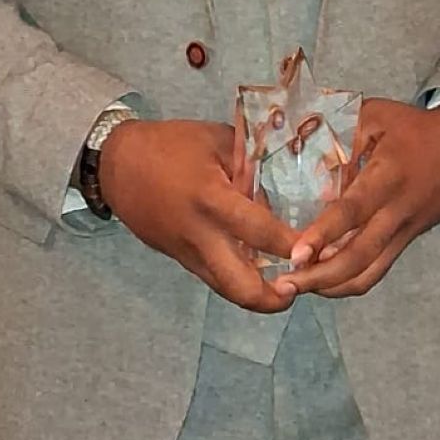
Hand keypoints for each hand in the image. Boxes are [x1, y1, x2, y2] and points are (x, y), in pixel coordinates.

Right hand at [98, 119, 301, 314]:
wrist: (118, 166)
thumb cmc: (171, 145)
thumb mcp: (216, 140)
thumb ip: (251, 164)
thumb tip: (285, 181)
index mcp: (211, 199)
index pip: (259, 232)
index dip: (292, 247)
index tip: (321, 250)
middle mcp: (200, 236)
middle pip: (239, 287)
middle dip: (273, 299)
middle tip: (303, 288)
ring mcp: (188, 254)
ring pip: (227, 291)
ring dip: (258, 296)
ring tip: (288, 286)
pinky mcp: (181, 260)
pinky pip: (215, 278)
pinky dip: (239, 279)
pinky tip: (260, 270)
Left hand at [285, 100, 439, 299]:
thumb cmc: (414, 128)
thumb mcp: (377, 116)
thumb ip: (341, 133)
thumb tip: (301, 153)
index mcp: (387, 175)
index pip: (352, 211)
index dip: (324, 234)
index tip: (296, 254)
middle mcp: (396, 211)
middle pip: (359, 256)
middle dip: (320, 277)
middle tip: (285, 285)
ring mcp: (404, 231)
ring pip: (369, 273)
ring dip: (332, 286)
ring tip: (297, 288)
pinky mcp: (407, 241)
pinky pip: (378, 270)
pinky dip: (350, 281)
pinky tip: (323, 280)